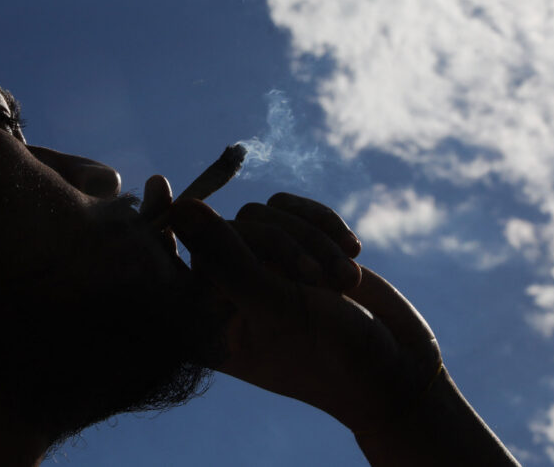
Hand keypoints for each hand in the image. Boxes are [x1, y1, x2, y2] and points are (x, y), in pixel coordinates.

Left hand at [160, 189, 441, 433]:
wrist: (398, 370)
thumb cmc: (333, 357)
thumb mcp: (279, 309)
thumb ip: (228, 260)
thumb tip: (182, 209)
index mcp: (206, 323)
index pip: (164, 265)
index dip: (155, 223)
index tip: (156, 183)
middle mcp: (226, 293)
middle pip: (226, 227)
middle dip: (280, 245)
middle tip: (316, 281)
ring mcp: (261, 269)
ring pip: (262, 213)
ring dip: (310, 240)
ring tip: (344, 281)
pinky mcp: (293, 248)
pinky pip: (289, 208)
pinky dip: (321, 223)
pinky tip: (352, 251)